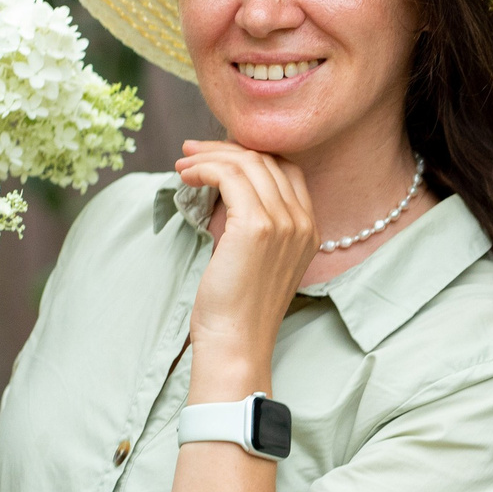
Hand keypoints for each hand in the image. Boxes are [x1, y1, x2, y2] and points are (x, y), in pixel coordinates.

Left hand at [174, 139, 316, 399]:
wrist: (236, 342)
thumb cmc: (236, 308)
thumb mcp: (255, 258)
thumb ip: (254, 224)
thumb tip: (222, 187)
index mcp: (309, 228)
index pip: (285, 170)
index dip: (250, 155)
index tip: (215, 156)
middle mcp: (303, 221)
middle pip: (266, 160)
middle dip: (224, 148)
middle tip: (190, 152)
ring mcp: (284, 222)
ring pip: (247, 163)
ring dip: (209, 156)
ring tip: (182, 165)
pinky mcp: (256, 226)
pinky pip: (230, 176)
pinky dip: (205, 168)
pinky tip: (186, 177)